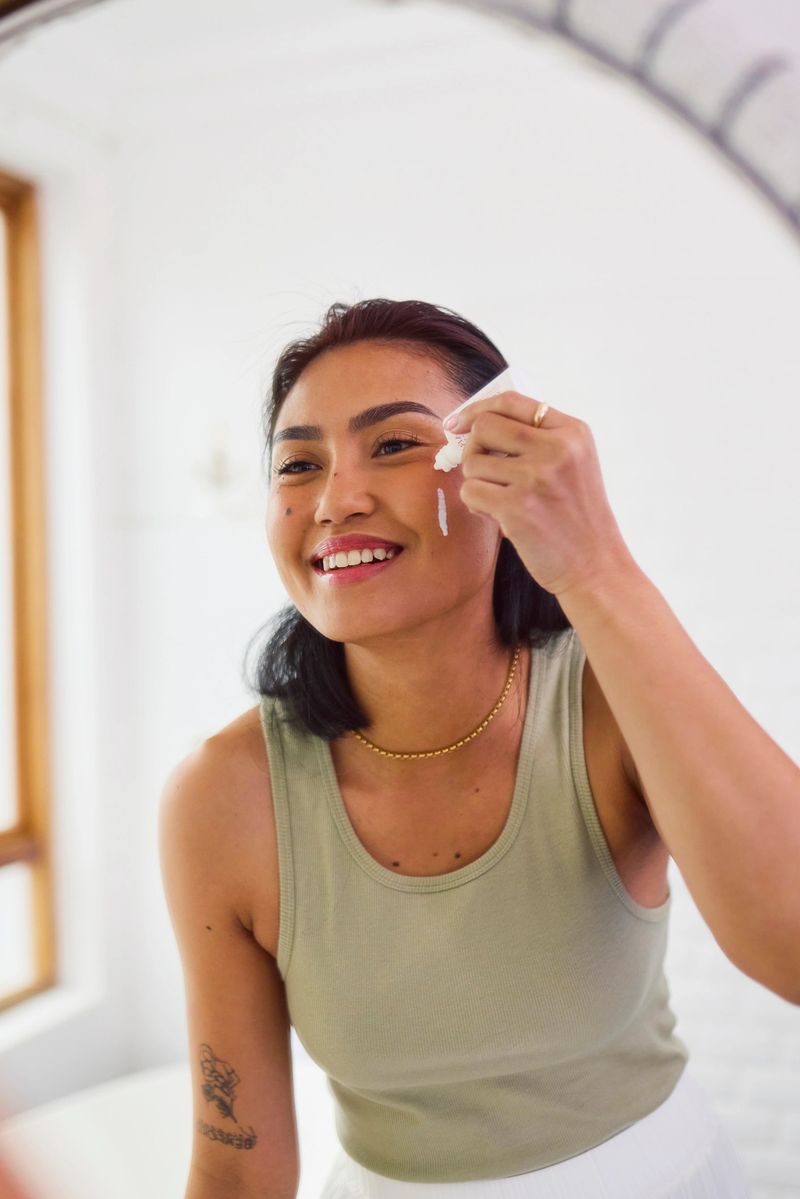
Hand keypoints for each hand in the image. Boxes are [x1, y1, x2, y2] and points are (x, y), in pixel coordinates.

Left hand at [446, 390, 635, 597]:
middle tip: (482, 470)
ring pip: (473, 462)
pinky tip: (498, 517)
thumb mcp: (575, 465)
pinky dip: (476, 505)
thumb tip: (477, 424)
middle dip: (472, 447)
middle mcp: (557, 448)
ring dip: (477, 483)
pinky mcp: (518, 507)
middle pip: (485, 426)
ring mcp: (537, 477)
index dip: (477, 408)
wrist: (595, 566)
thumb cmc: (578, 519)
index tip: (457, 422)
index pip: (512, 401)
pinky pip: (470, 492)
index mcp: (572, 432)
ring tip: (500, 501)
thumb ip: (539, 440)